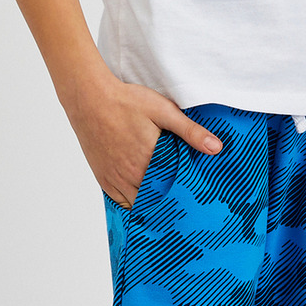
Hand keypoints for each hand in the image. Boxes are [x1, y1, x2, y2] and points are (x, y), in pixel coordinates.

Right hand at [63, 71, 222, 207]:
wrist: (89, 98)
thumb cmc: (126, 101)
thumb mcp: (163, 111)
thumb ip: (190, 131)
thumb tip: (216, 148)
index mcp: (150, 161)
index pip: (174, 191)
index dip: (186, 198)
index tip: (198, 202)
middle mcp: (131, 176)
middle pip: (157, 202)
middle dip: (171, 204)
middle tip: (186, 207)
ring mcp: (115, 179)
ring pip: (138, 205)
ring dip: (153, 207)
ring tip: (168, 207)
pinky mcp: (103, 178)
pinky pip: (120, 203)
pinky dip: (133, 206)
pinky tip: (144, 204)